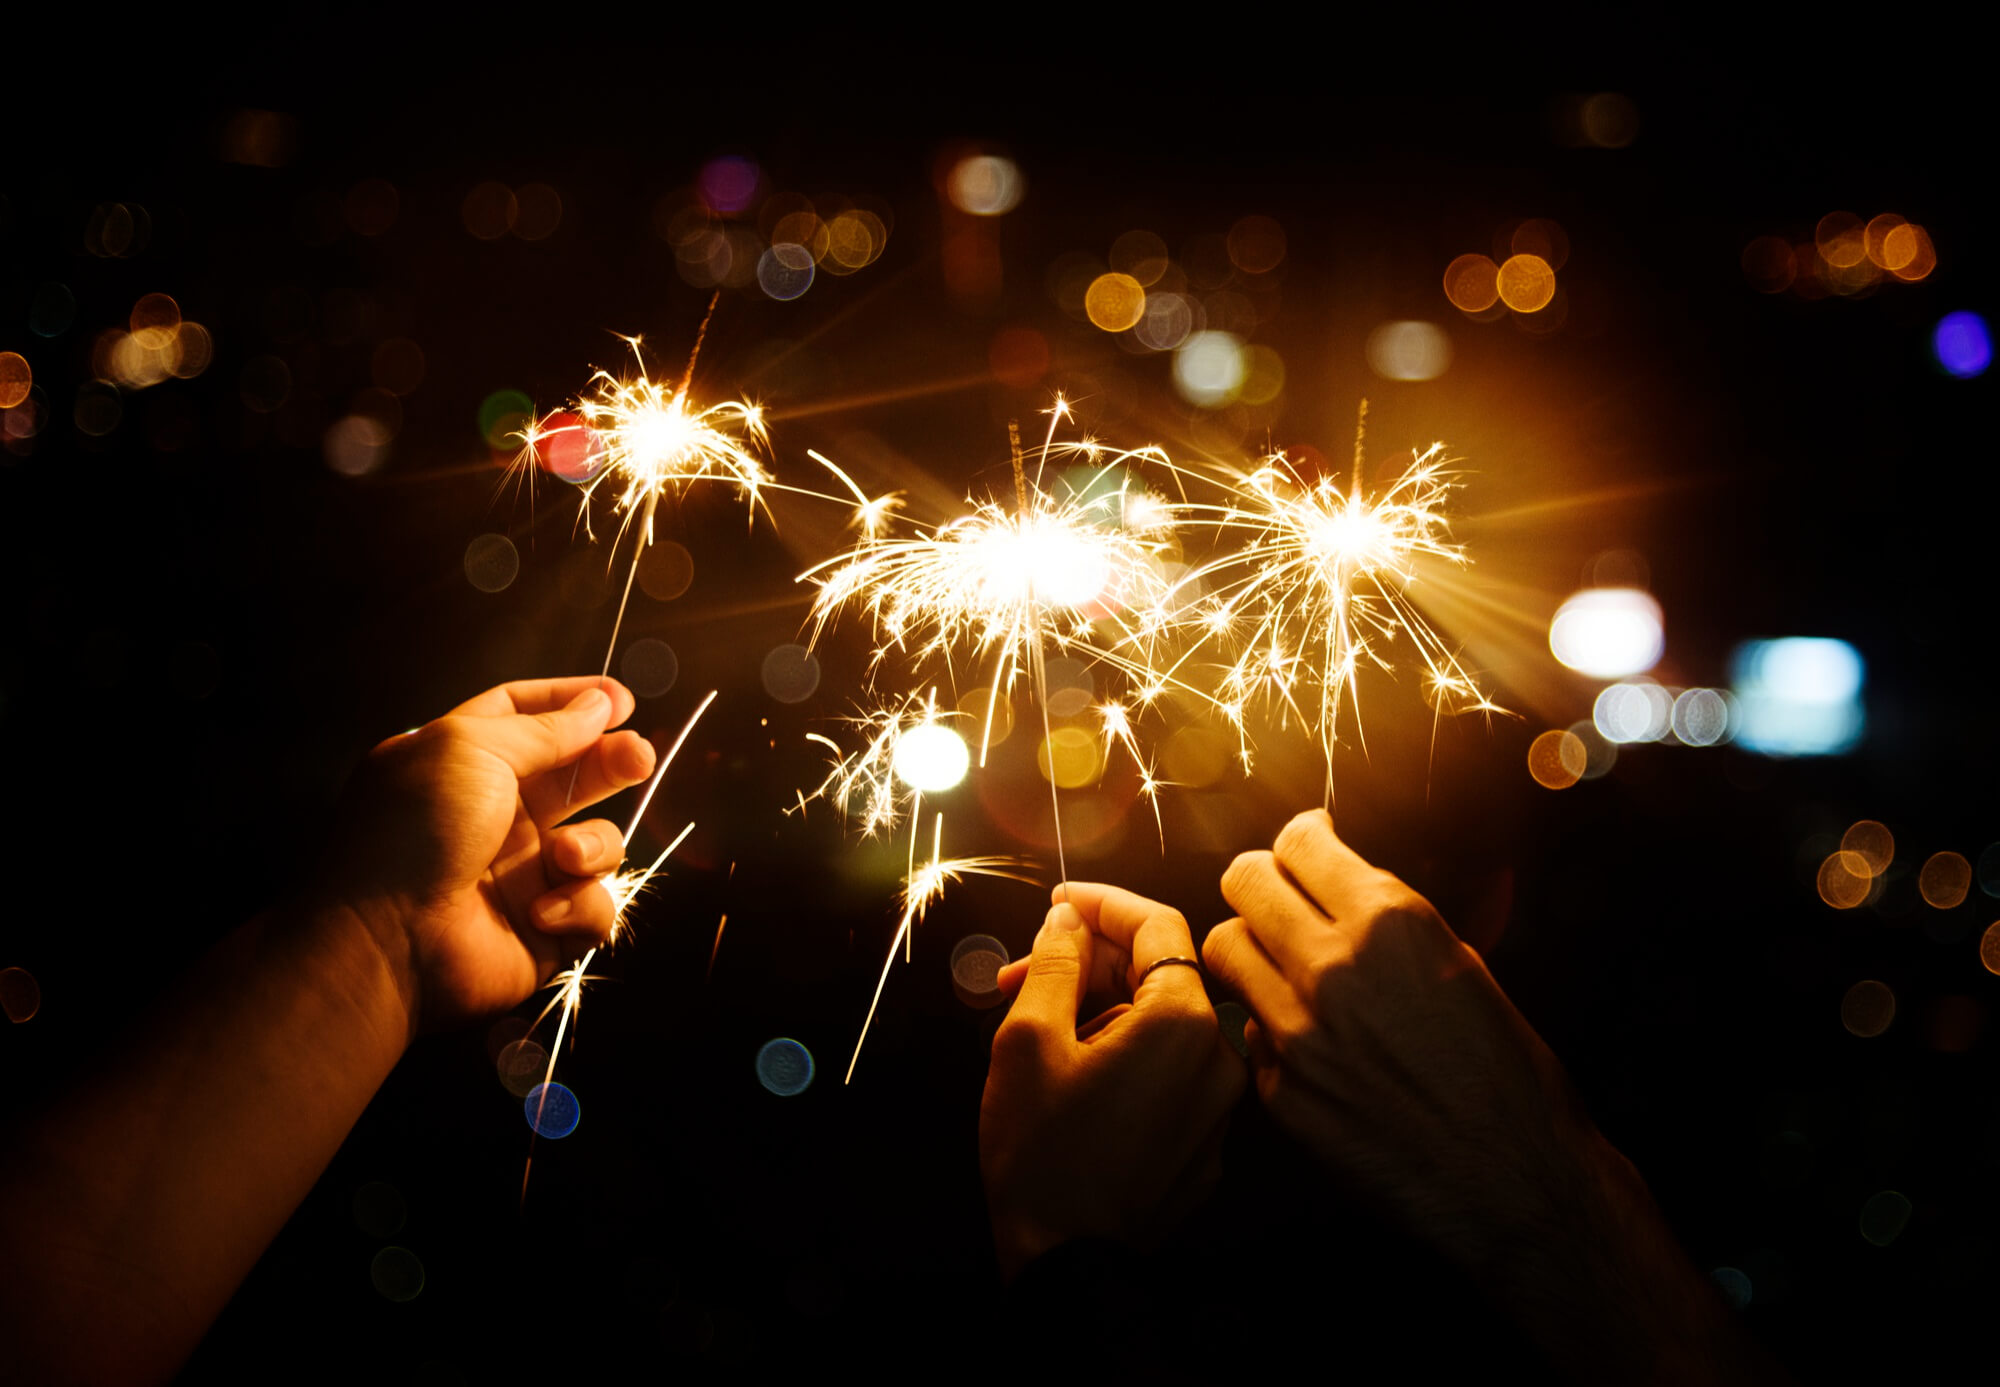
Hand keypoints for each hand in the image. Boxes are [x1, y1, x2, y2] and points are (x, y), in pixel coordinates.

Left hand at [313, 676, 657, 1035]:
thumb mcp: (470, 750)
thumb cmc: (414, 833)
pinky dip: (578, 905)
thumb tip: (599, 703)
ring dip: (593, 844)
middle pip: (575, 774)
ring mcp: (524, 872)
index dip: (572, 702)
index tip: (620, 699)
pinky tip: (541, 911)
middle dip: (612, 762)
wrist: (390, 941)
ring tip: (562, 856)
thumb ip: (544, 728)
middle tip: (638, 757)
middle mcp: (497, 814)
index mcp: (464, 763)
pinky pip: (596, 906)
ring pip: (599, 842)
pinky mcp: (547, 927)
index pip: (524, 716)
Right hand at [980, 884, 1244, 1278]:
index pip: (1156, 924)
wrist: (1067, 1264)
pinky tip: (1069, 1070)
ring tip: (1033, 1026)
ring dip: (1100, 1010)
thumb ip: (1057, 962)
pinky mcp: (1204, 1145)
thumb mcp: (1030, 1038)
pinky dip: (1124, 1055)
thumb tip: (1069, 919)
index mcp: (1184, 1022)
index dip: (1102, 904)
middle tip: (1022, 973)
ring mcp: (1218, 1108)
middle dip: (1089, 963)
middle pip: (1159, 974)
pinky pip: (1169, 1075)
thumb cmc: (1043, 1153)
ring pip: (1161, 1025)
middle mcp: (1219, 1058)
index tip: (1059, 902)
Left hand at [1205, 811, 1780, 1382]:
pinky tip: (1300, 1035)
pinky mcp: (1280, 1090)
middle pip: (1244, 881)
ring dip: (1247, 946)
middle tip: (1278, 896)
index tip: (1307, 847)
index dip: (1302, 839)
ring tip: (1277, 962)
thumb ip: (1394, 920)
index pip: (1299, 840)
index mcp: (1391, 924)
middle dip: (1260, 880)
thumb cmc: (1509, 1073)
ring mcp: (1297, 1030)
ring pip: (1223, 948)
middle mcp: (1333, 967)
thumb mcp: (1464, 964)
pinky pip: (1245, 1026)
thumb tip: (1347, 881)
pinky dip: (1262, 1022)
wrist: (1517, 1181)